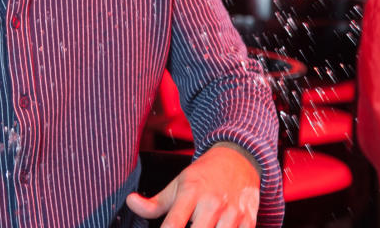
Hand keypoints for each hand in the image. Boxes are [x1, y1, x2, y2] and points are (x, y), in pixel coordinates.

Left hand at [127, 143, 259, 227]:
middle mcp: (212, 203)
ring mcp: (232, 213)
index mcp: (191, 193)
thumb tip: (130, 202)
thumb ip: (154, 202)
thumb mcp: (178, 184)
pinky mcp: (249, 220)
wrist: (239, 158)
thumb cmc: (204, 175)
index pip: (173, 225)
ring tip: (200, 226)